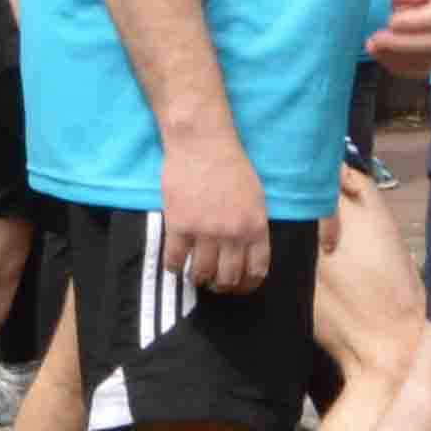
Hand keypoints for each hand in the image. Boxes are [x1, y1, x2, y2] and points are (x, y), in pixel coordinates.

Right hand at [157, 123, 270, 295]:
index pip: (256, 270)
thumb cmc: (231, 165)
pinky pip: (175, 259)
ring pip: (202, 273)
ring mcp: (205, 231)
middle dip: (222, 286)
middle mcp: (233, 235)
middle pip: (229, 277)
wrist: (202, 143)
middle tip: (215, 284)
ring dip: (199, 279)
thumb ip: (254, 226)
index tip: (238, 286)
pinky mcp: (179, 225)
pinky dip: (175, 267)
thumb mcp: (256, 197)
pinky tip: (175, 265)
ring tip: (195, 276)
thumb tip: (248, 251)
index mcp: (255, 227)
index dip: (247, 285)